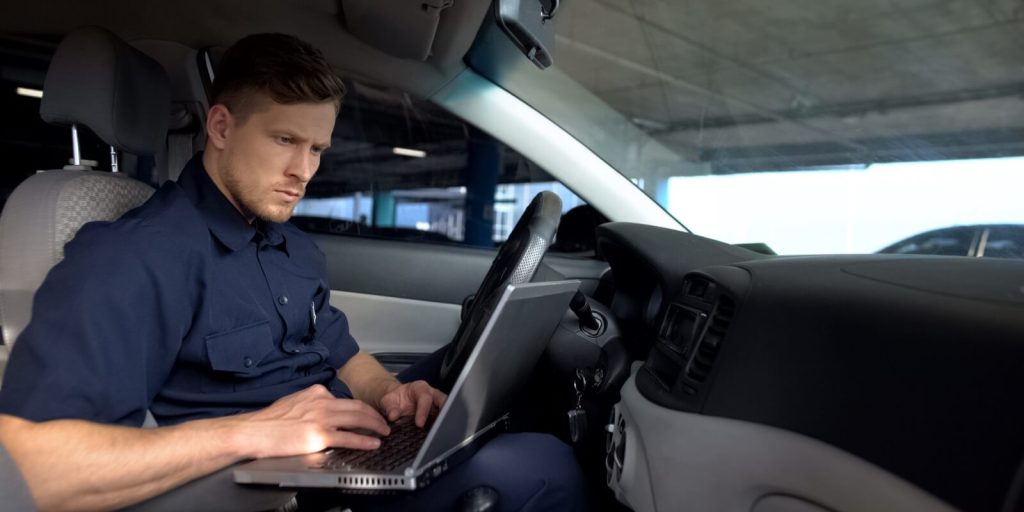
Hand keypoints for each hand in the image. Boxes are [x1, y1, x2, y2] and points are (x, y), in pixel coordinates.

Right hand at [228, 384, 390, 458]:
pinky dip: (364, 440)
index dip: (362, 408)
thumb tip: (325, 412)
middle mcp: (322, 401)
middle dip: (375, 415)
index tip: (369, 413)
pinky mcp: (318, 435)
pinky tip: (373, 443)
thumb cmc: (269, 421)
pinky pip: (349, 437)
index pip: (346, 399)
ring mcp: (321, 418)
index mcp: (316, 392)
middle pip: (358, 407)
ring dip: (375, 426)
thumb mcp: (295, 402)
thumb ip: (312, 404)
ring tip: (384, 432)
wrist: (254, 431)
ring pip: (358, 419)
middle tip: (384, 422)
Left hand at [378, 380, 447, 426]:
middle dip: (444, 412)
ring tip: (442, 433)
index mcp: (419, 387)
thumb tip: (394, 416)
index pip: (425, 397)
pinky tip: (439, 435)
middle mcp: (431, 394)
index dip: (423, 411)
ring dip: (445, 420)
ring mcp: (436, 404)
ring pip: (447, 409)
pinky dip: (442, 426)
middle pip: (443, 400)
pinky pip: (443, 419)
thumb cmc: (393, 400)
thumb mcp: (387, 402)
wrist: (395, 402)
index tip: (419, 424)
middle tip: (441, 426)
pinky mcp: (437, 414)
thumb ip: (389, 408)